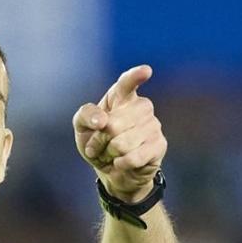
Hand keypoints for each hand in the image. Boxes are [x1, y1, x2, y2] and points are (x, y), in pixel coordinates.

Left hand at [73, 65, 166, 201]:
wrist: (113, 171)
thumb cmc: (98, 143)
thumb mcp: (82, 128)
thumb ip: (85, 116)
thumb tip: (102, 120)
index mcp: (122, 97)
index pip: (127, 84)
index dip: (135, 77)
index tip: (146, 71)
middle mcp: (141, 107)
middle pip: (113, 125)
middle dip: (100, 140)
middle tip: (99, 145)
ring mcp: (153, 125)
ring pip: (122, 143)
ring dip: (109, 154)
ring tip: (112, 154)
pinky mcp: (159, 145)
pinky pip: (133, 157)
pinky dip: (121, 164)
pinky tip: (121, 163)